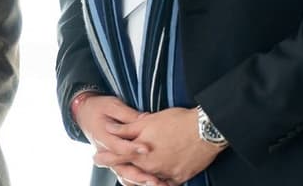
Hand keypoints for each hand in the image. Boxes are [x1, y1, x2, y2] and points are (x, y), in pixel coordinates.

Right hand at [75, 95, 169, 185]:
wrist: (85, 113)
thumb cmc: (99, 108)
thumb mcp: (112, 106)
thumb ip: (128, 116)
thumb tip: (146, 119)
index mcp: (102, 136)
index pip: (118, 146)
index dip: (132, 149)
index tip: (147, 149)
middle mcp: (105, 152)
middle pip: (121, 168)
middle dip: (139, 176)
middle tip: (154, 179)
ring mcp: (110, 159)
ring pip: (123, 176)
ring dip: (139, 181)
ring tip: (156, 183)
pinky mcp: (116, 162)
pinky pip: (126, 176)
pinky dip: (137, 181)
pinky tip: (151, 182)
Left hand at [103, 107, 224, 183]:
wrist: (205, 129)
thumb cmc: (177, 123)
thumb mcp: (147, 122)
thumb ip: (126, 129)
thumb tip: (109, 128)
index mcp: (141, 154)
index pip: (118, 158)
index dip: (106, 158)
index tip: (96, 159)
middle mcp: (152, 167)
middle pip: (134, 171)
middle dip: (126, 168)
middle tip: (120, 164)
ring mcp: (167, 174)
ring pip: (150, 179)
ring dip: (143, 175)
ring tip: (143, 168)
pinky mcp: (181, 177)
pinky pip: (167, 183)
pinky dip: (161, 181)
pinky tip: (158, 177)